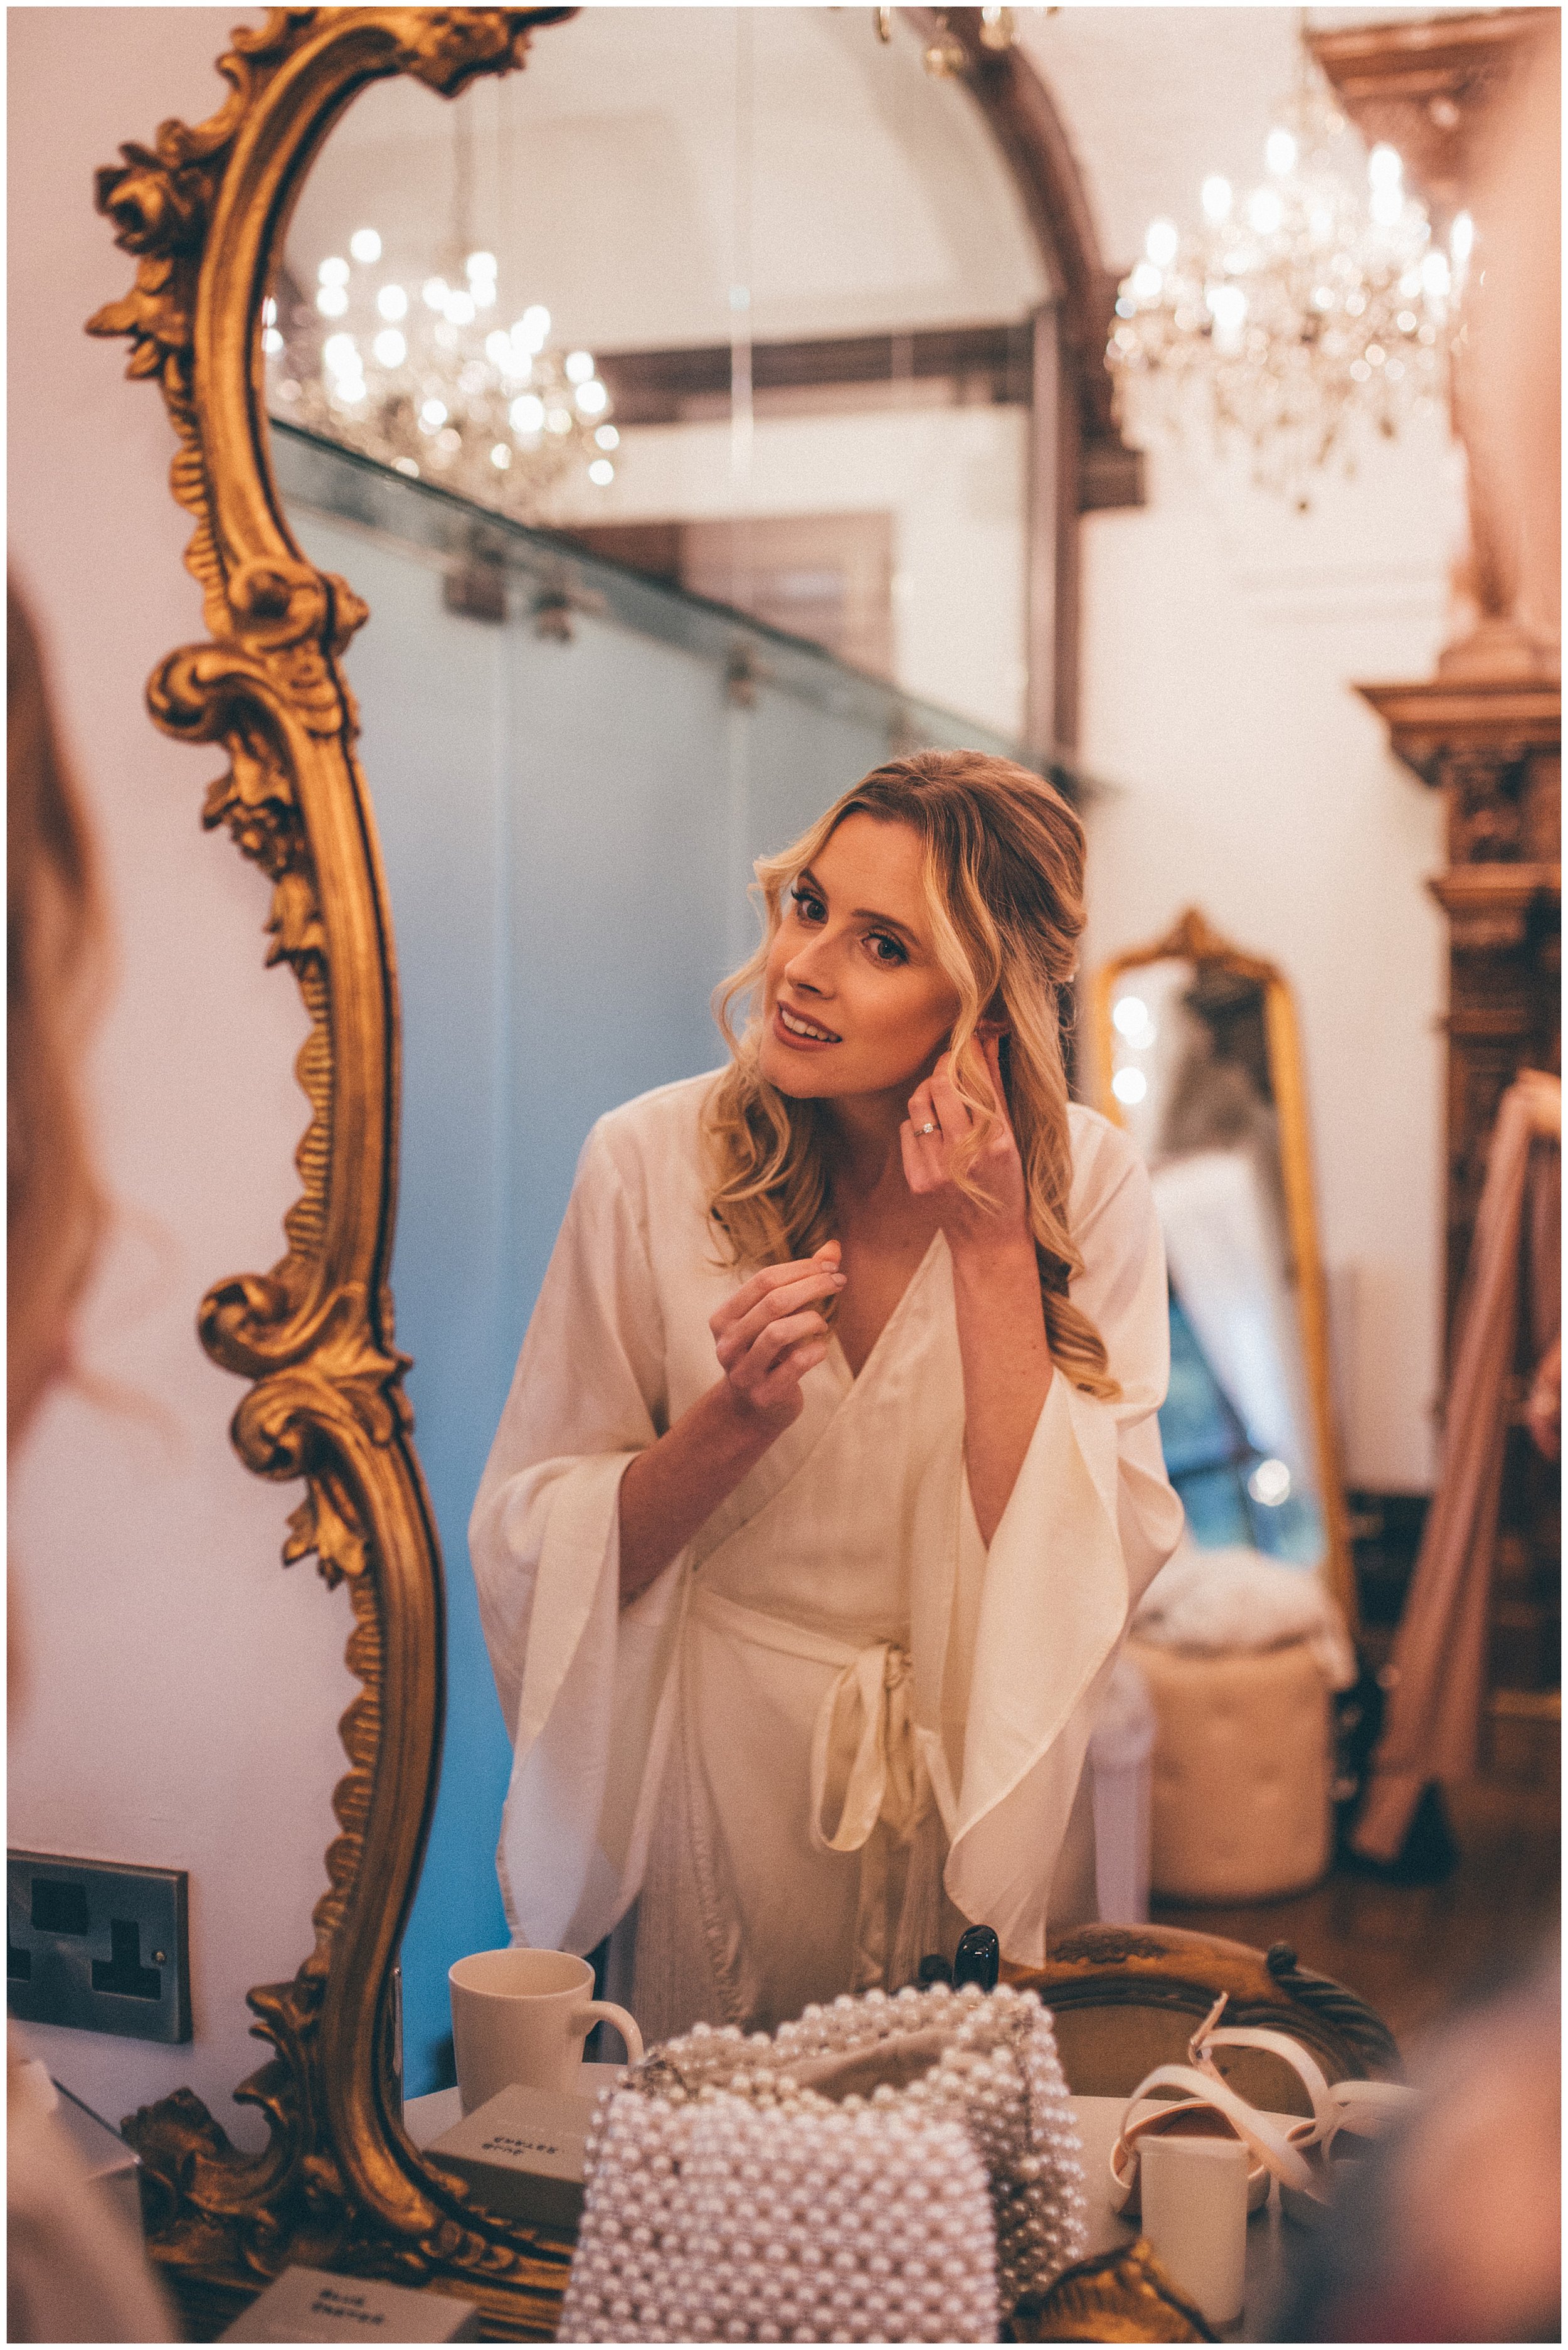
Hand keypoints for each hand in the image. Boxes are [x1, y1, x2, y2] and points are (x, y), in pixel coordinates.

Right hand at [709, 1241, 844, 1426]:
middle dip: (813, 1286)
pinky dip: (815, 1349)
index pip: (763, 1280)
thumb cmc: (770, 1353)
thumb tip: (835, 1247)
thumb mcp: (778, 1317)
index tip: (831, 1267)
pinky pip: (796, 1364)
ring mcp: (743, 1372)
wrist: (753, 1410)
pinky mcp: (764, 1395)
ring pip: (779, 1332)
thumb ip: (803, 1281)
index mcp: (723, 1318)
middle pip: (773, 1302)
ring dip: (811, 1319)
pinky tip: (819, 1347)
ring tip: (821, 1322)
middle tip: (839, 1282)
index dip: (801, 1268)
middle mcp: (727, 1344)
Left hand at [900, 1034, 1030, 1261]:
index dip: (968, 1055)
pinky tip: (932, 1131)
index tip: (967, 1041)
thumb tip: (987, 1045)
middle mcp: (966, 1155)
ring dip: (927, 1091)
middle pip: (942, 1087)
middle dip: (943, 1066)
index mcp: (998, 1142)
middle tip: (949, 1061)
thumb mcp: (1012, 1139)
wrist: (988, 1238)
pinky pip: (906, 1131)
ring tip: (939, 1094)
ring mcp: (938, 1169)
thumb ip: (996, 1092)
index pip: (977, 1083)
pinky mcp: (917, 1180)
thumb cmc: (1007, 1183)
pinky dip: (917, 1123)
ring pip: (918, 1105)